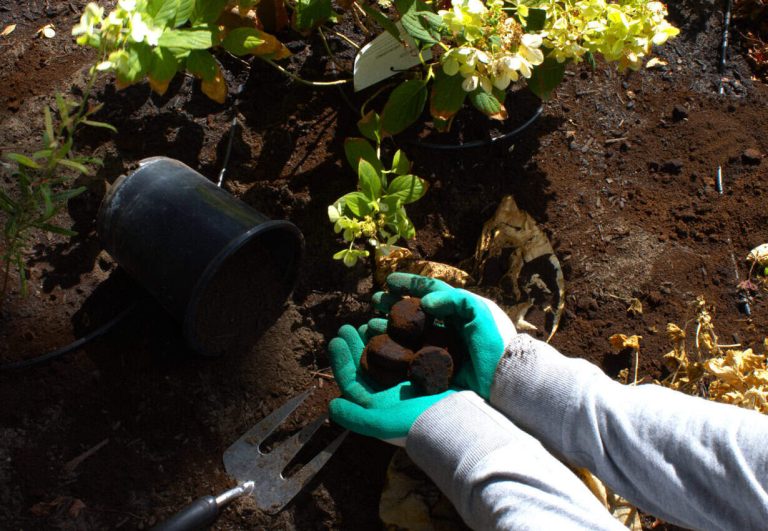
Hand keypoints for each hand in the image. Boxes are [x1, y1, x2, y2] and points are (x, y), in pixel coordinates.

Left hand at [328, 323, 453, 445]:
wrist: (457, 422)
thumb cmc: (416, 423)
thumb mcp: (382, 423)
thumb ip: (355, 417)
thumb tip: (331, 405)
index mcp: (379, 406)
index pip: (354, 381)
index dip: (342, 361)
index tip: (336, 339)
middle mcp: (392, 395)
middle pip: (368, 367)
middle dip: (356, 346)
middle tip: (347, 326)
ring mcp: (410, 383)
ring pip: (386, 357)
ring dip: (375, 339)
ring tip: (367, 321)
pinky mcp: (427, 372)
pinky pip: (408, 352)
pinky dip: (399, 339)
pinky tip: (395, 326)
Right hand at [369, 272, 515, 399]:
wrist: (504, 381)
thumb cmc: (494, 343)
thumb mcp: (479, 313)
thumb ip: (454, 300)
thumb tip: (426, 301)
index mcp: (459, 310)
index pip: (431, 290)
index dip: (410, 283)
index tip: (389, 281)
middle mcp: (447, 327)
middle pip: (414, 311)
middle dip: (393, 305)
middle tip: (374, 302)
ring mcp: (440, 347)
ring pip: (408, 333)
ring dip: (388, 327)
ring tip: (370, 325)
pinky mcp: (436, 367)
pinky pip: (409, 356)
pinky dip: (393, 350)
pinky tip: (378, 349)